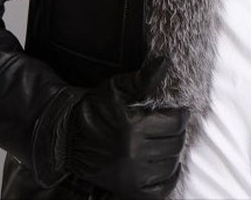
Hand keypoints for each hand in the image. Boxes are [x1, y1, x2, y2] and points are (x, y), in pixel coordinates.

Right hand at [65, 56, 189, 197]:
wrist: (69, 136)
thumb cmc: (95, 108)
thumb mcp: (117, 88)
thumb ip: (144, 77)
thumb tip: (164, 62)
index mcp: (133, 125)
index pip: (174, 122)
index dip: (181, 115)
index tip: (181, 110)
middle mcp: (133, 153)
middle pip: (174, 143)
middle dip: (179, 132)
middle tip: (175, 124)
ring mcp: (132, 174)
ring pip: (170, 164)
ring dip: (175, 151)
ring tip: (170, 140)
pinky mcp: (128, 188)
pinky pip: (161, 189)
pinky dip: (170, 177)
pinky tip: (170, 165)